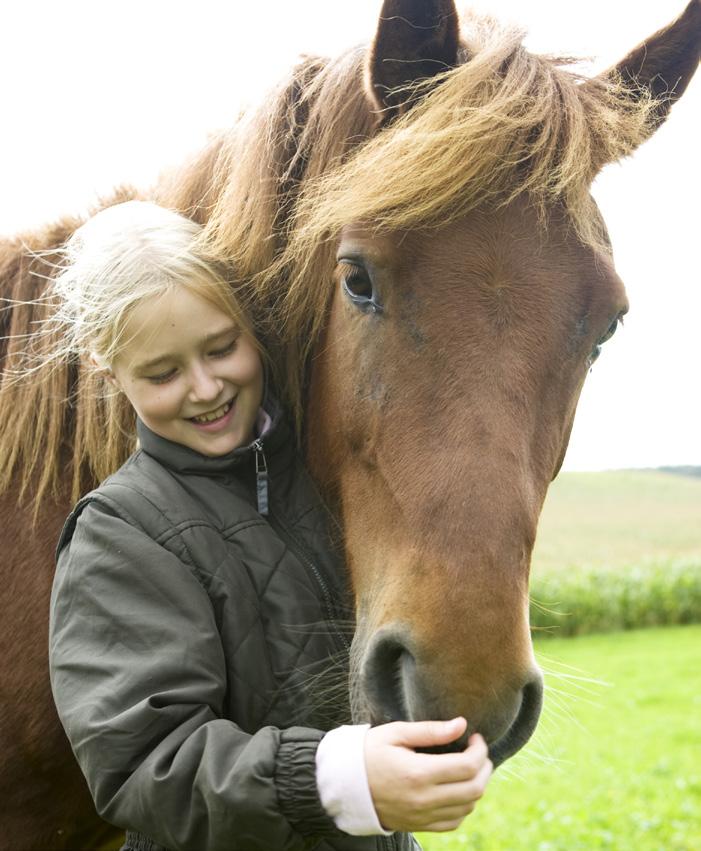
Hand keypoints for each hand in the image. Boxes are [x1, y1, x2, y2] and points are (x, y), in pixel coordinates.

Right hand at [364, 717, 491, 832]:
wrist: (345, 785)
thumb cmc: (369, 753)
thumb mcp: (396, 733)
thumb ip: (430, 730)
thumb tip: (461, 724)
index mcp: (418, 773)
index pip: (467, 766)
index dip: (479, 750)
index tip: (474, 737)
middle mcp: (424, 799)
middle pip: (474, 789)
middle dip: (484, 767)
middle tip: (477, 751)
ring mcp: (422, 816)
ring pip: (468, 807)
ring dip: (476, 786)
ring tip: (468, 767)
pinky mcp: (420, 826)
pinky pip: (454, 822)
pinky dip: (464, 806)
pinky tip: (458, 788)